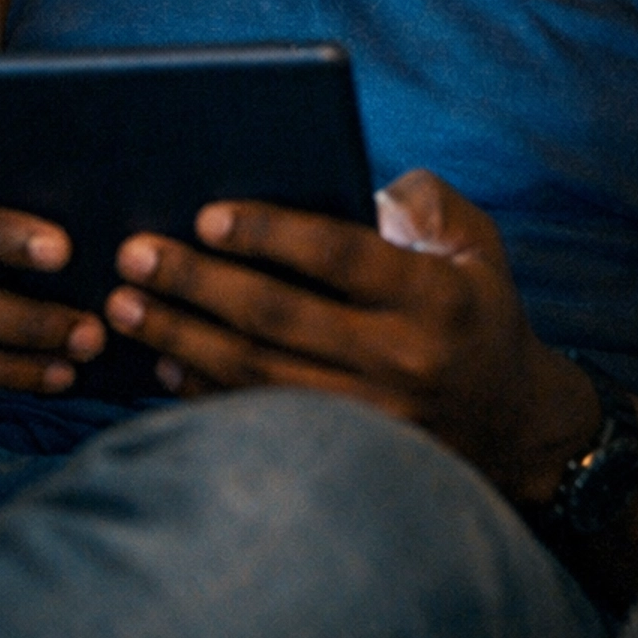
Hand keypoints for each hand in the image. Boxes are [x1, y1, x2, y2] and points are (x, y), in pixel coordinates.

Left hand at [105, 170, 597, 500]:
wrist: (515, 427)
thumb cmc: (476, 310)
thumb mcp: (476, 244)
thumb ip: (423, 201)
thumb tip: (354, 183)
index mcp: (432, 297)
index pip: (340, 256)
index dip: (270, 233)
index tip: (206, 214)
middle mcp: (401, 360)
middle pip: (280, 317)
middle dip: (197, 283)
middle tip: (133, 253)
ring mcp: (372, 419)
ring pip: (257, 374)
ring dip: (181, 336)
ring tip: (122, 305)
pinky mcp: (346, 455)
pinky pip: (260, 420)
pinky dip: (203, 391)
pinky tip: (160, 359)